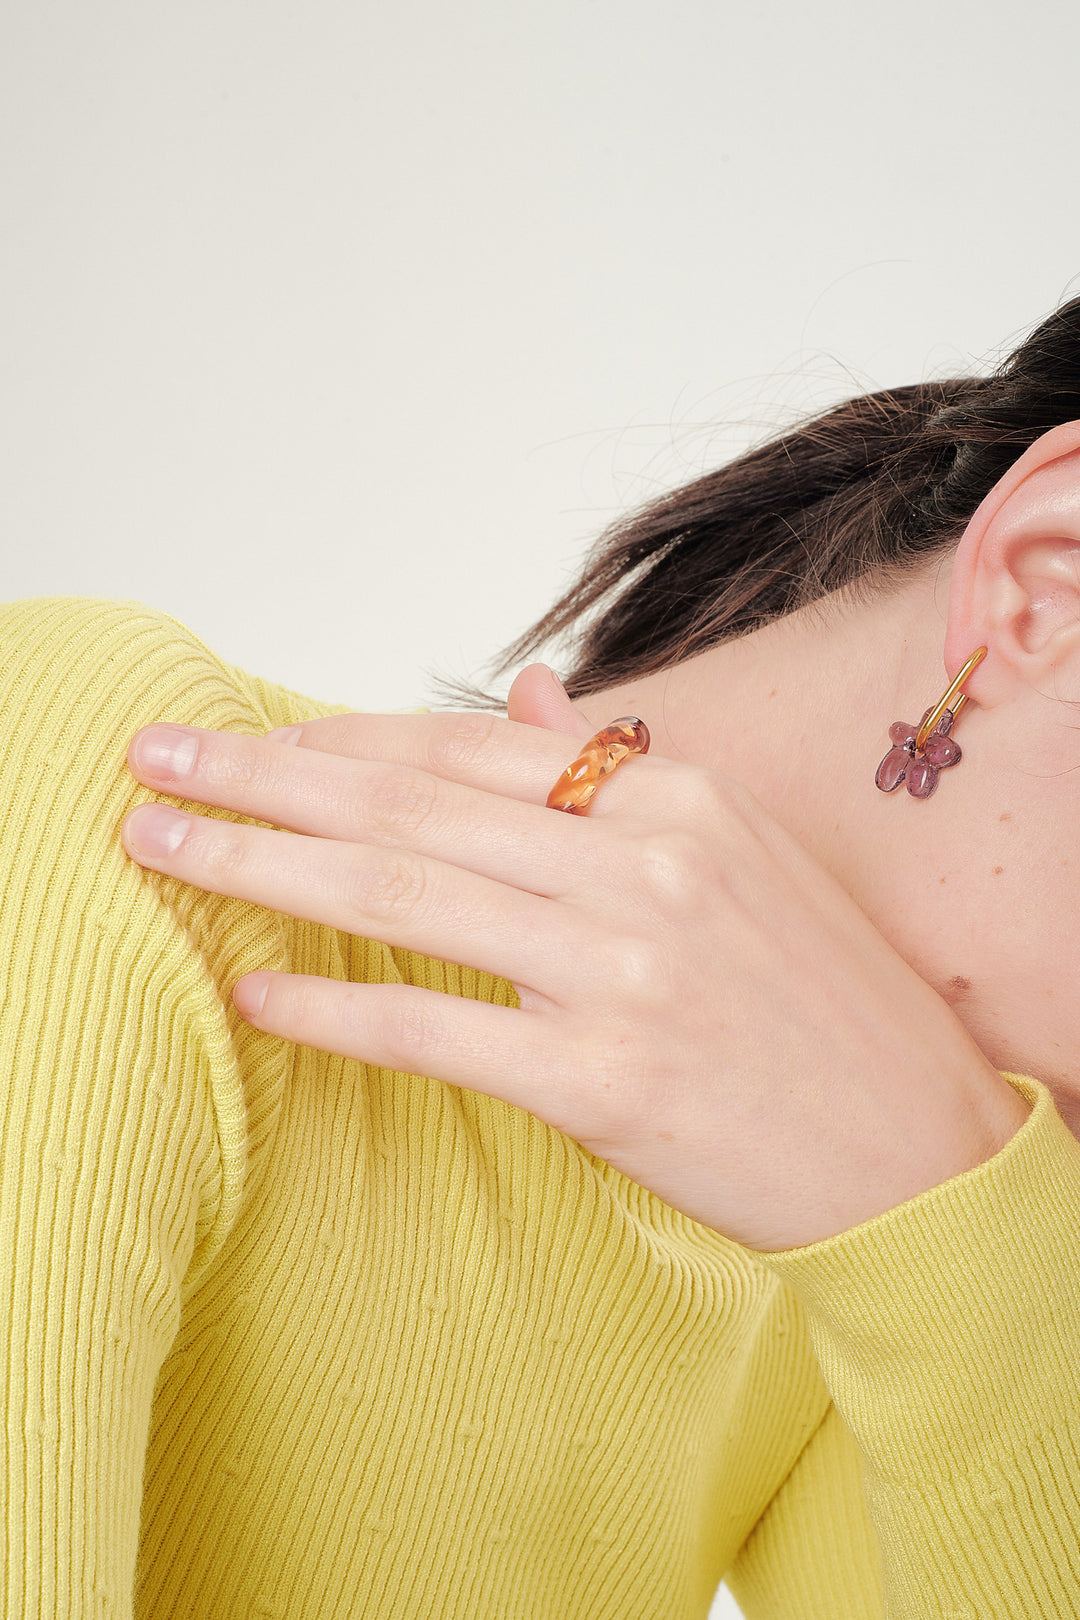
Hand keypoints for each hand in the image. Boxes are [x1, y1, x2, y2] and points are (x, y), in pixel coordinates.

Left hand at [119, 664, 1028, 1250]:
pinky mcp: (607, 1081)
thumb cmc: (818, 1000)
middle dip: (260, 778)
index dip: (339, 738)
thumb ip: (617, 771)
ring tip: (161, 848)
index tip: (247, 738)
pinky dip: (336, 1012)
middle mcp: (645, 864)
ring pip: (401, 896)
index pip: (466, 746)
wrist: (912, 1146)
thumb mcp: (738, 854)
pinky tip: (257, 995)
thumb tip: (527, 691)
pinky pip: (438, 1033)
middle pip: (408, 804)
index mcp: (676, 795)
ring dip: (260, 869)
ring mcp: (626, 970)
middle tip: (154, 761)